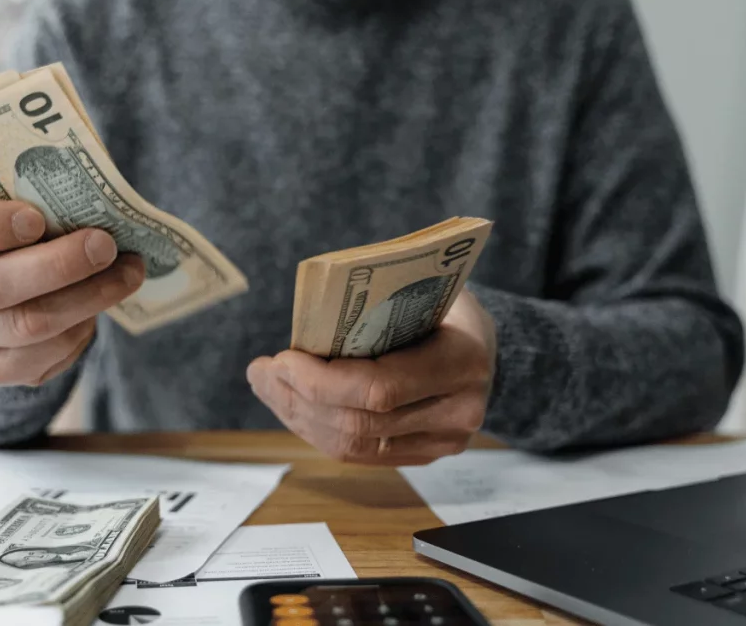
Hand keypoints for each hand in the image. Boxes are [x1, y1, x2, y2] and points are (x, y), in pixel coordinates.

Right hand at [0, 200, 144, 386]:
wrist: (4, 284)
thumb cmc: (13, 227)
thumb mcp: (9, 200)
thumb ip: (33, 191)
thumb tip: (93, 191)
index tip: (37, 217)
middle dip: (57, 265)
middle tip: (105, 244)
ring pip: (27, 326)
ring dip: (87, 297)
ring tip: (127, 272)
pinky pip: (42, 358)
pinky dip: (80, 331)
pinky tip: (100, 306)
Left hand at [247, 291, 496, 465]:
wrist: (484, 345)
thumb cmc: (444, 306)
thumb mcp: (420, 289)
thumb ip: (374, 305)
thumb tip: (305, 320)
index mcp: (461, 362)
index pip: (379, 389)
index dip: (320, 381)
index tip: (282, 358)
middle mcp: (458, 412)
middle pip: (359, 423)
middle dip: (298, 398)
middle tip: (261, 371)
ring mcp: (442, 442)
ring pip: (352, 446)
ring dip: (299, 417)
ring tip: (267, 386)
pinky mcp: (423, 455)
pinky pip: (359, 454)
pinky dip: (317, 430)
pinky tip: (292, 405)